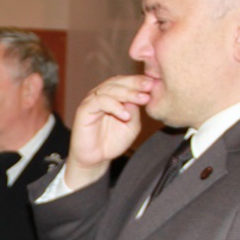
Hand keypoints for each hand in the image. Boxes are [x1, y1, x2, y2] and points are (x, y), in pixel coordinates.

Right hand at [64, 75, 151, 189]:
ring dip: (128, 93)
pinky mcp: (84, 109)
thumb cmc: (113, 141)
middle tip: (149, 86)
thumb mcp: (131, 125)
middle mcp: (102, 94)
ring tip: (142, 99)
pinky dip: (114, 106)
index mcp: (113, 95)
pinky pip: (99, 101)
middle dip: (135, 83)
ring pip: (109, 89)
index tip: (154, 84)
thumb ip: (135, 111)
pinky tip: (125, 115)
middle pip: (118, 81)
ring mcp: (92, 101)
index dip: (140, 81)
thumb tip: (141, 95)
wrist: (96, 159)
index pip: (126, 82)